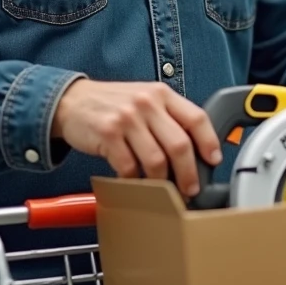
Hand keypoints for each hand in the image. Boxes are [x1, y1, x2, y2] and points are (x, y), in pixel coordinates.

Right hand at [51, 80, 222, 197]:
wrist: (72, 101)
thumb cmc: (114, 104)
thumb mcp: (145, 99)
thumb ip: (168, 117)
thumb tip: (196, 148)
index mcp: (162, 94)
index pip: (196, 117)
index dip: (209, 142)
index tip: (213, 160)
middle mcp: (147, 103)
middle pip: (179, 145)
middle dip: (189, 173)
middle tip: (190, 188)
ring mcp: (127, 119)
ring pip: (156, 161)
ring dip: (162, 183)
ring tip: (163, 191)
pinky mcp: (107, 134)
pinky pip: (128, 168)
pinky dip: (134, 181)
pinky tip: (134, 183)